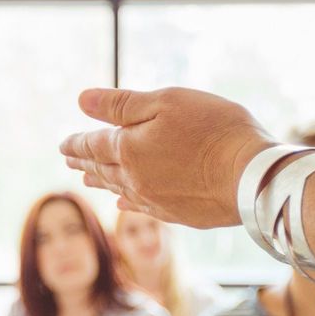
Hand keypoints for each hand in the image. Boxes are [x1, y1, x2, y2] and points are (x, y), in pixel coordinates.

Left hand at [60, 87, 278, 228]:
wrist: (251, 176)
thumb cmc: (213, 130)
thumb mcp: (166, 102)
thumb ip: (121, 104)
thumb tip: (82, 101)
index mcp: (128, 149)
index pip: (93, 145)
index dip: (76, 143)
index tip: (63, 144)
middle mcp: (135, 179)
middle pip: (102, 169)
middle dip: (84, 161)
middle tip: (69, 159)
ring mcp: (156, 200)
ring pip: (119, 189)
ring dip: (101, 181)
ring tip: (88, 179)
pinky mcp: (178, 215)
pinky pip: (142, 208)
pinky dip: (127, 202)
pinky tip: (124, 203)